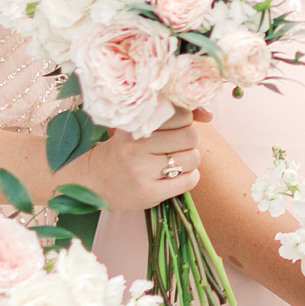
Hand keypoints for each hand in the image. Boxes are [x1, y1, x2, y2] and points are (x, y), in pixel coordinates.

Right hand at [78, 107, 200, 210]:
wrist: (95, 180)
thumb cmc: (126, 149)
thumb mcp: (140, 126)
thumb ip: (173, 115)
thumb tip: (209, 114)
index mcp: (135, 124)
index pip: (180, 113)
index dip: (185, 120)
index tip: (175, 127)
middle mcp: (136, 145)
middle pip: (190, 136)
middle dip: (189, 141)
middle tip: (176, 147)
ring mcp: (141, 170)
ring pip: (192, 158)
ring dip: (190, 161)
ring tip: (174, 163)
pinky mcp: (148, 192)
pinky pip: (189, 180)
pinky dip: (189, 178)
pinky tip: (175, 177)